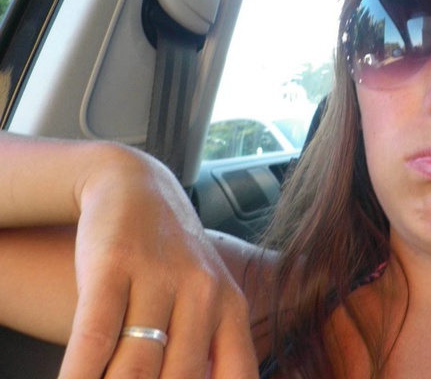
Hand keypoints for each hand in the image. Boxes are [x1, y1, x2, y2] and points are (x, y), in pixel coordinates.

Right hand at [58, 144, 257, 377]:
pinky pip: (95, 339)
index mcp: (230, 306)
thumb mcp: (207, 297)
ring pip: (135, 370)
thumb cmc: (171, 259)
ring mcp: (158, 277)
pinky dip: (80, 376)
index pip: (236, 377)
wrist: (136, 185)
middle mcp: (202, 292)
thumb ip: (209, 351)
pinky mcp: (113, 266)